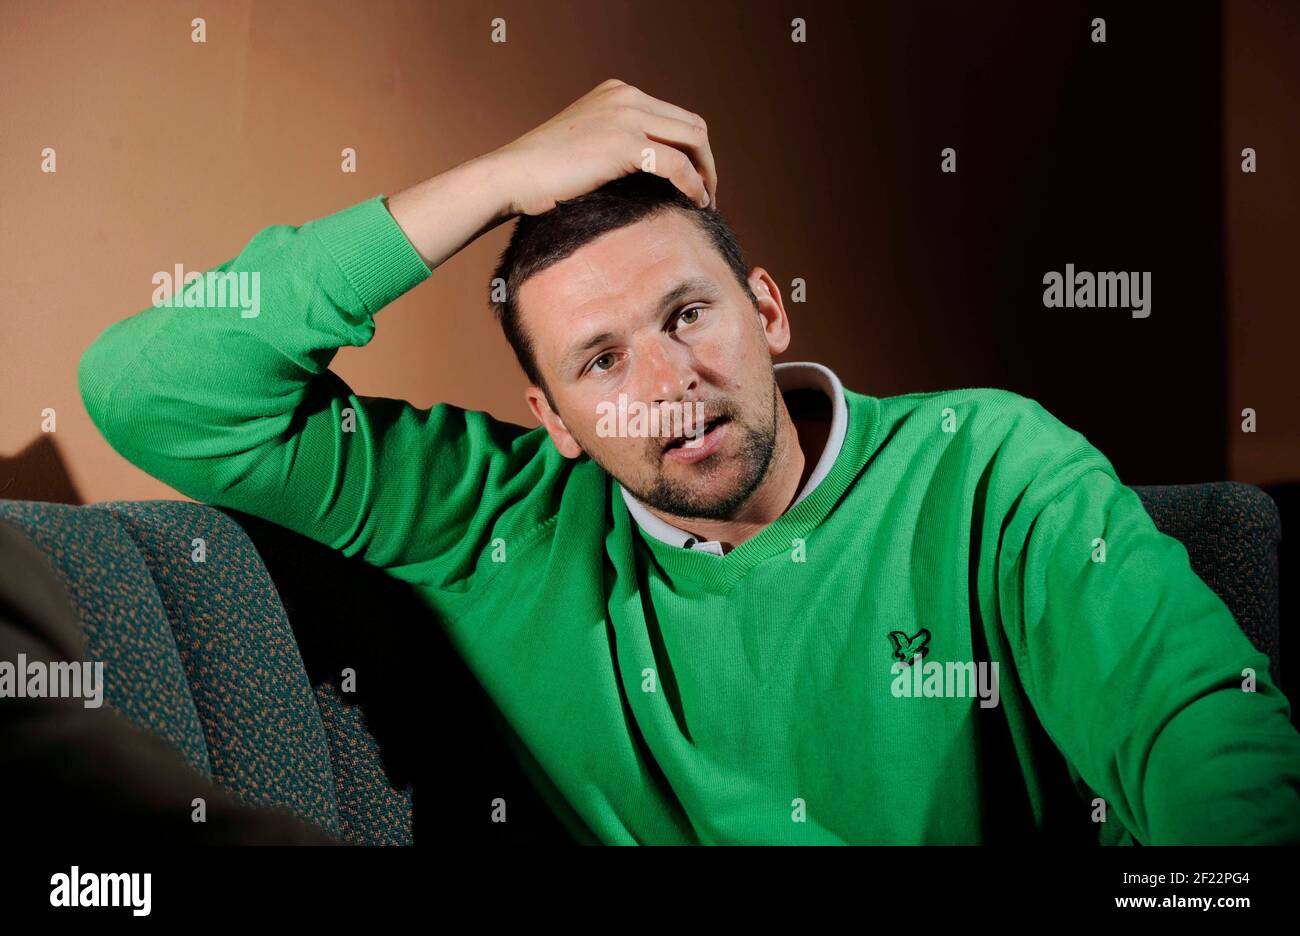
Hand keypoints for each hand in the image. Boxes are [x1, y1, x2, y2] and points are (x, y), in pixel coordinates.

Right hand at [489, 78, 717, 216]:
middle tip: (708, 193)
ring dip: (707, 173)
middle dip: (706, 161)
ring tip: (706, 201)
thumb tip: (652, 168)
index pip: (676, 116)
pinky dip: (694, 185)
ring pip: (692, 140)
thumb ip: (618, 142)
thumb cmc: (543, 174)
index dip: (694, 149)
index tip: (697, 179)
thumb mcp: (586, 143)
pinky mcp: (624, 143)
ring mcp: (626, 116)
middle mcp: (627, 96)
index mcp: (619, 92)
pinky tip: (695, 202)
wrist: (512, 176)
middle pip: (691, 125)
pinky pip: (677, 164)